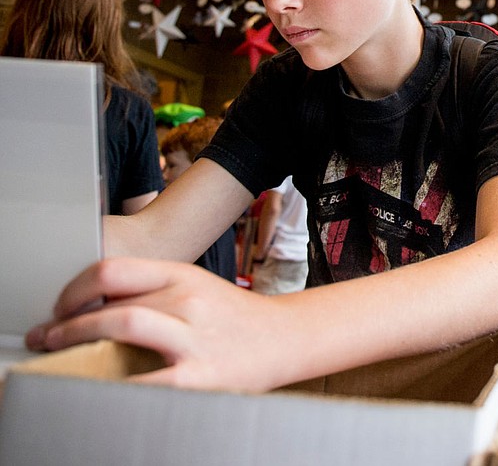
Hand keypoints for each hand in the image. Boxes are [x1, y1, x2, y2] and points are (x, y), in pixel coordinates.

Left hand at [26, 257, 292, 391]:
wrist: (287, 339)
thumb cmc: (236, 321)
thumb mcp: (197, 291)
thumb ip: (154, 294)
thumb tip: (93, 308)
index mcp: (184, 276)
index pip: (113, 271)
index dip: (74, 290)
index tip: (61, 308)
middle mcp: (188, 300)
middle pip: (111, 300)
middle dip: (67, 322)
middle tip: (49, 337)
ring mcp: (194, 336)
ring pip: (123, 324)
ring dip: (80, 340)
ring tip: (62, 356)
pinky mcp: (198, 375)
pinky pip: (143, 378)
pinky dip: (113, 383)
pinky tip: (99, 388)